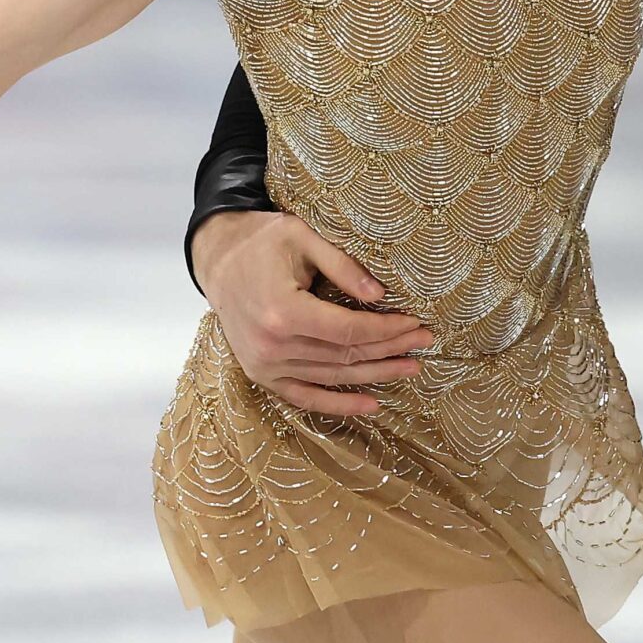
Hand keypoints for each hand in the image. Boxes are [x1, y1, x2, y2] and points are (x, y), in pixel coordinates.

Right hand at [191, 210, 431, 416]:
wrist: (218, 260)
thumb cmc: (262, 242)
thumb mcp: (302, 237)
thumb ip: (342, 266)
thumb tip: (380, 296)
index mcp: (282, 311)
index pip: (349, 331)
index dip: (386, 330)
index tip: (416, 322)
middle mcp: (272, 346)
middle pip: (344, 355)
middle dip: (389, 349)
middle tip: (424, 341)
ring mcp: (264, 365)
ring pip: (332, 377)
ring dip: (374, 375)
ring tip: (410, 366)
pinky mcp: (261, 374)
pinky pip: (304, 397)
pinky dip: (338, 404)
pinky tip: (371, 405)